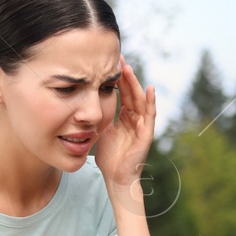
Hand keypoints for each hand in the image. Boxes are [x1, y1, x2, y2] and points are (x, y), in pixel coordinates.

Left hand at [92, 61, 155, 194]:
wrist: (116, 178)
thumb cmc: (108, 158)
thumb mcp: (101, 132)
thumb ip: (99, 118)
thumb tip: (84, 105)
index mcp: (124, 118)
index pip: (122, 94)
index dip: (116, 79)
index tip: (108, 62)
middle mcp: (135, 120)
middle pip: (131, 93)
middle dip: (125, 75)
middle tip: (118, 57)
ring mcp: (142, 126)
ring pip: (140, 100)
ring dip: (134, 84)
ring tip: (128, 68)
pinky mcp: (147, 135)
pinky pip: (150, 115)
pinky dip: (150, 102)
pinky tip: (149, 89)